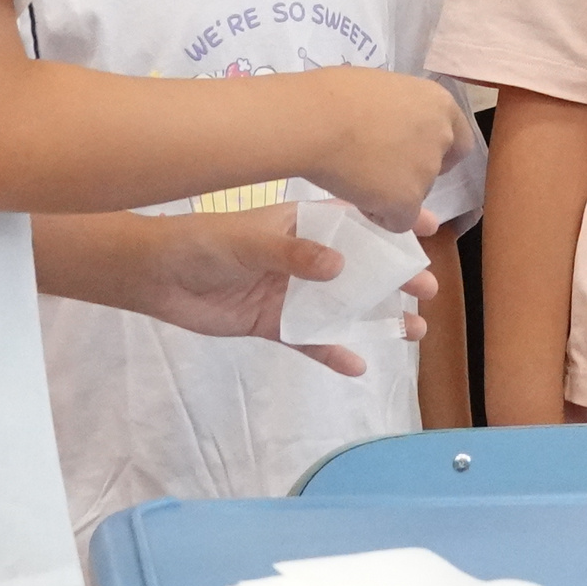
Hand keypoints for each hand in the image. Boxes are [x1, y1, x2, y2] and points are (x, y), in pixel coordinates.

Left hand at [108, 208, 438, 377]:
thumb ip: (291, 253)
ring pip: (344, 306)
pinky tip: (358, 364)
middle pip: (360, 267)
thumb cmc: (201, 244)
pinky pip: (311, 340)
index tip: (430, 228)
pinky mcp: (275, 324)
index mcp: (302, 225)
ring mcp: (292, 292)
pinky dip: (333, 352)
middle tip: (428, 289)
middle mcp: (304, 257)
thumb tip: (339, 267)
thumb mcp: (247, 242)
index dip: (392, 224)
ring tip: (413, 329)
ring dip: (377, 316)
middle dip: (396, 276)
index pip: (356, 221)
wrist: (156, 276)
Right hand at [299, 67, 464, 229]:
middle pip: (434, 168)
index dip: (436, 151)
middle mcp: (442, 137)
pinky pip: (398, 220)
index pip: (458, 140)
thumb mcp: (382, 91)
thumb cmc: (336, 94)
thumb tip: (401, 138)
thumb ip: (402, 113)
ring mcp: (427, 171)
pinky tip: (354, 193)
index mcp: (440, 104)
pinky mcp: (408, 201)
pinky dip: (378, 215)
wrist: (315, 120)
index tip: (410, 154)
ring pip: (413, 195)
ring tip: (354, 173)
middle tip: (375, 166)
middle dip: (410, 173)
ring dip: (390, 193)